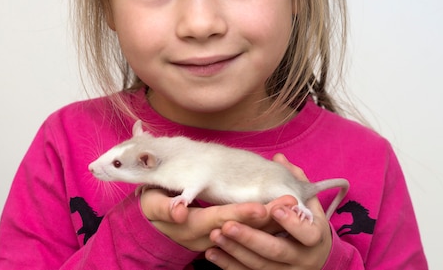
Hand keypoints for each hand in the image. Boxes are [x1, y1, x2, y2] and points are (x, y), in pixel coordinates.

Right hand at [140, 186, 277, 251]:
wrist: (150, 219)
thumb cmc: (152, 203)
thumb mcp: (152, 202)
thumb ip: (165, 207)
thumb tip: (178, 211)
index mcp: (189, 227)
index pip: (219, 220)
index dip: (241, 214)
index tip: (263, 207)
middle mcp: (205, 238)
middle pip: (240, 228)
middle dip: (266, 216)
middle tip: (290, 201)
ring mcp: (213, 241)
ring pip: (247, 234)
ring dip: (270, 221)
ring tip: (292, 205)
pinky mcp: (221, 240)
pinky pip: (246, 237)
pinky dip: (264, 227)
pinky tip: (283, 218)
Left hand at [205, 154, 332, 268]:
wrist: (314, 258)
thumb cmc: (308, 224)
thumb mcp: (309, 204)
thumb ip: (294, 181)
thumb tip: (279, 158)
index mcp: (315, 238)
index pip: (307, 233)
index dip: (291, 222)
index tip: (273, 208)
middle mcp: (303, 259)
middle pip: (277, 251)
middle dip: (251, 238)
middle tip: (228, 224)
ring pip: (259, 265)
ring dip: (235, 250)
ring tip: (216, 234)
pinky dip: (228, 264)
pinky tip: (212, 253)